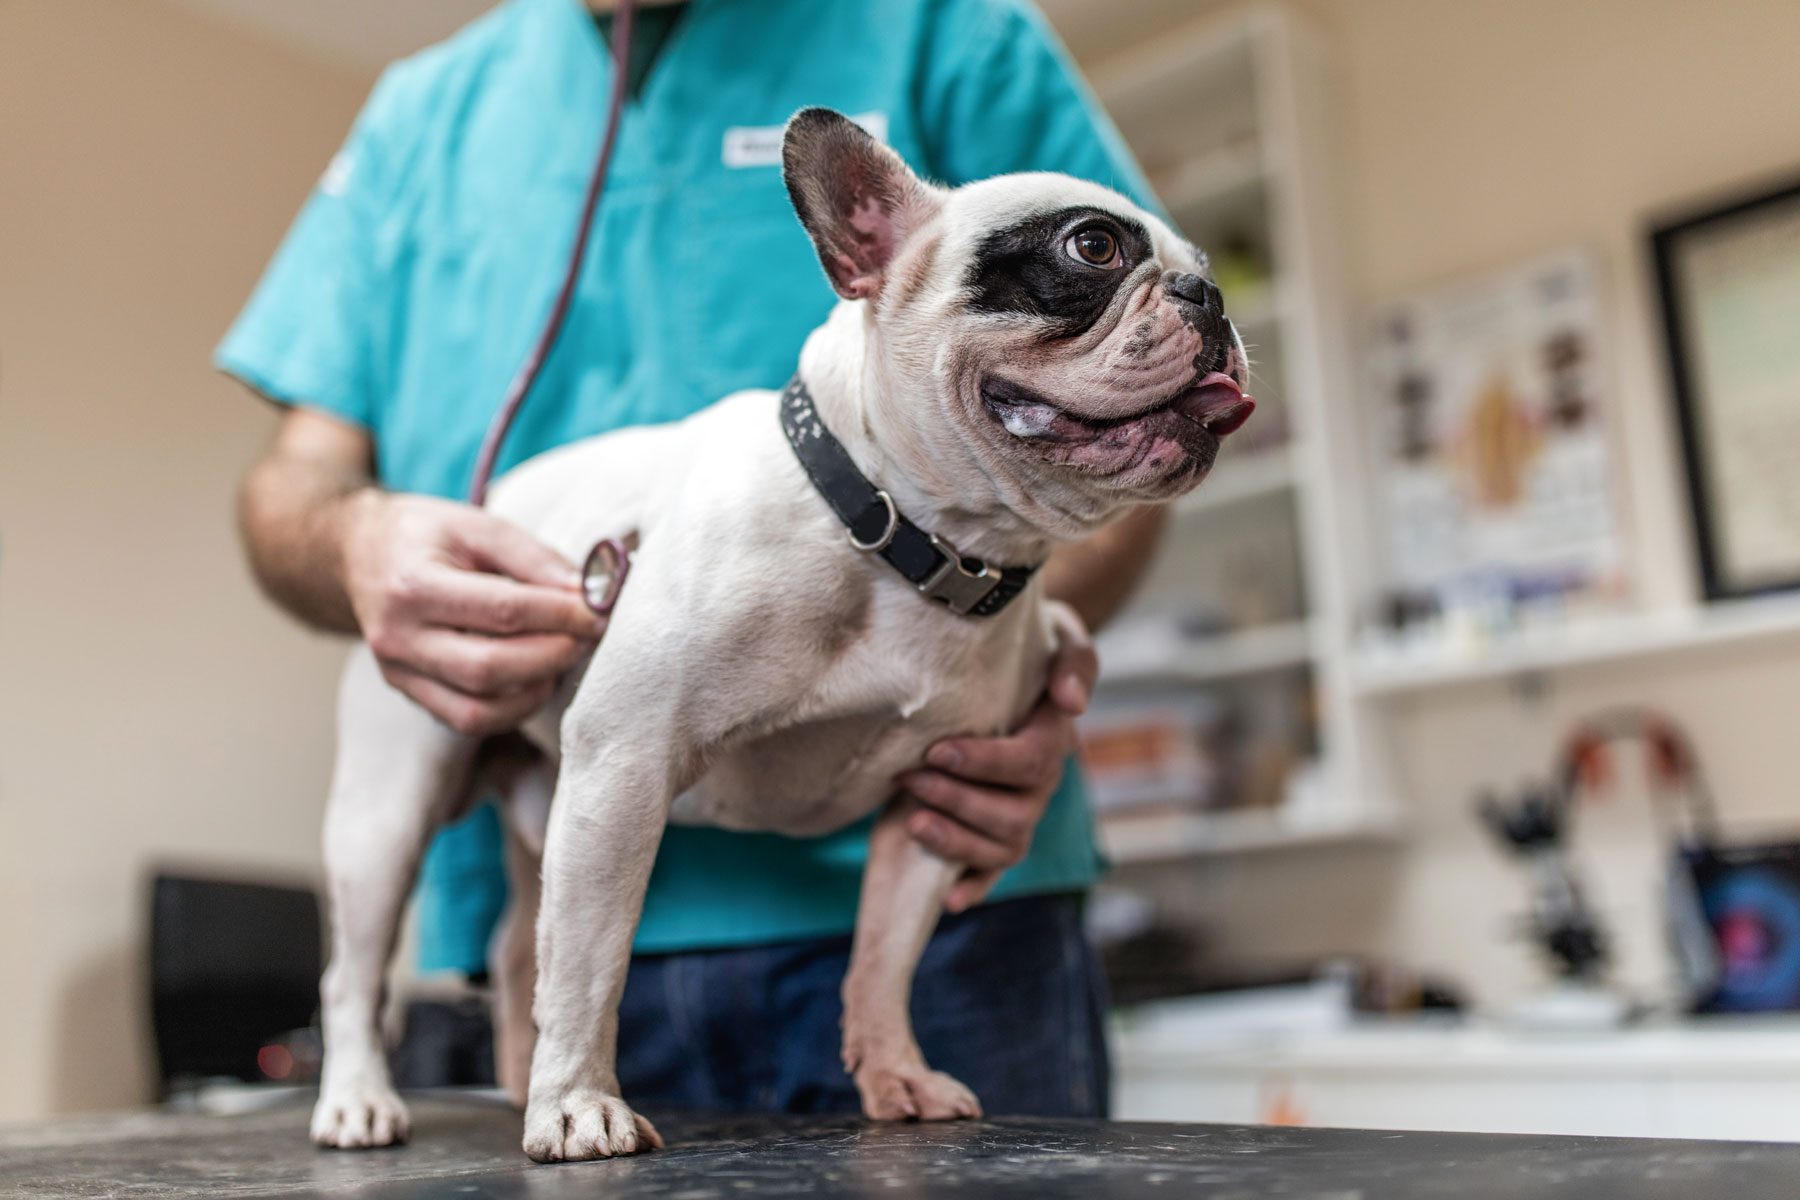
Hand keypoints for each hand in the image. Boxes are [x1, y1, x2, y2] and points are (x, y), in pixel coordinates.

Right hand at [338, 490, 605, 735]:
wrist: (358, 554)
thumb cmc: (425, 535)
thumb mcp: (478, 525)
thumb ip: (535, 558)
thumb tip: (590, 594)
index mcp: (412, 585)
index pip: (502, 611)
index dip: (561, 615)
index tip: (600, 610)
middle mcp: (398, 638)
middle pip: (490, 669)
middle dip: (554, 655)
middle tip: (589, 635)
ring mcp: (399, 673)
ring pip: (479, 710)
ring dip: (537, 688)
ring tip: (563, 654)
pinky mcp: (409, 694)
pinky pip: (468, 720)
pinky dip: (513, 707)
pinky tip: (536, 676)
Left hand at [900, 628, 1099, 912]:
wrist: (1006, 664)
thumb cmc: (1030, 648)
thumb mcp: (1060, 635)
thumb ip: (1074, 662)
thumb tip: (1072, 703)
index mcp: (1054, 739)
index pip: (1028, 762)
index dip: (983, 762)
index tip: (936, 750)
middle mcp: (1041, 785)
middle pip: (1012, 813)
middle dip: (957, 799)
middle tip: (909, 778)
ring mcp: (1022, 815)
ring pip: (1003, 847)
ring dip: (956, 840)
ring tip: (913, 820)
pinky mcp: (997, 836)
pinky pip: (993, 873)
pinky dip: (973, 888)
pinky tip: (948, 899)